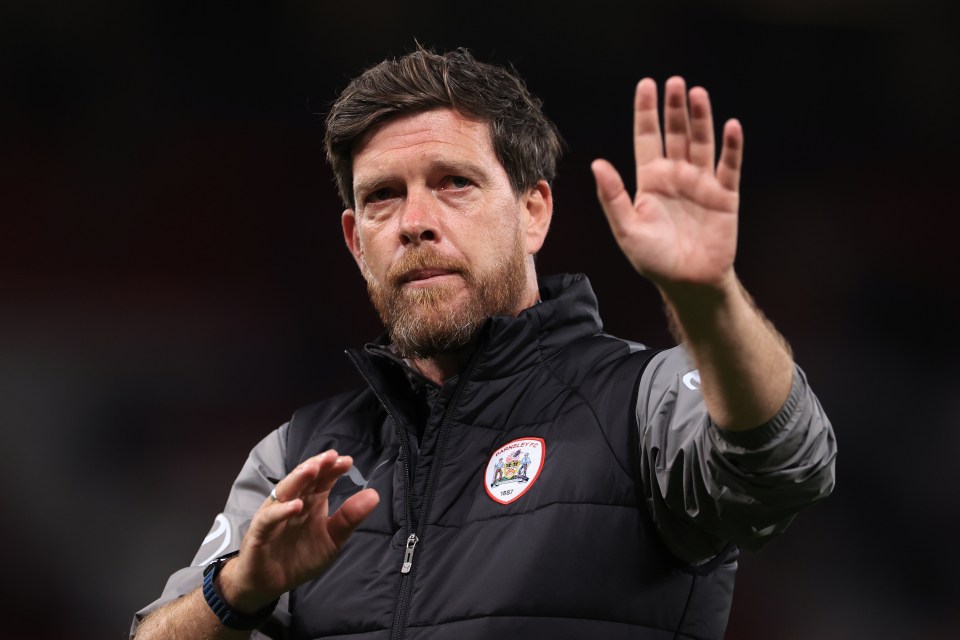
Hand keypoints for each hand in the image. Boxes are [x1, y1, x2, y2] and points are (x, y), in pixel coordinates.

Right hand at [219, 450, 379, 611]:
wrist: (269, 584)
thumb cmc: (299, 557)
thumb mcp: (332, 539)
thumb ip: (349, 518)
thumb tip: (374, 494)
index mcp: (311, 502)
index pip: (323, 479)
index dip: (333, 469)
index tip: (348, 461)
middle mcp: (292, 503)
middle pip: (304, 479)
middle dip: (317, 465)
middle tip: (331, 456)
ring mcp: (275, 515)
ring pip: (285, 491)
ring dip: (298, 479)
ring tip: (312, 469)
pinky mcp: (260, 532)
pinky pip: (270, 519)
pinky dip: (281, 511)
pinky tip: (296, 506)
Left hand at [591, 76, 742, 294]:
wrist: (688, 283)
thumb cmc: (654, 259)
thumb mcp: (627, 229)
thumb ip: (613, 196)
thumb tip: (597, 164)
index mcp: (650, 181)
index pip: (647, 138)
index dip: (646, 112)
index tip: (646, 85)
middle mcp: (676, 176)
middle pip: (675, 134)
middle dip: (675, 108)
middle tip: (675, 83)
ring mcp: (702, 184)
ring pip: (701, 143)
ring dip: (701, 119)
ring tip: (698, 94)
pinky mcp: (724, 196)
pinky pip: (729, 166)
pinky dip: (731, 147)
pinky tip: (730, 126)